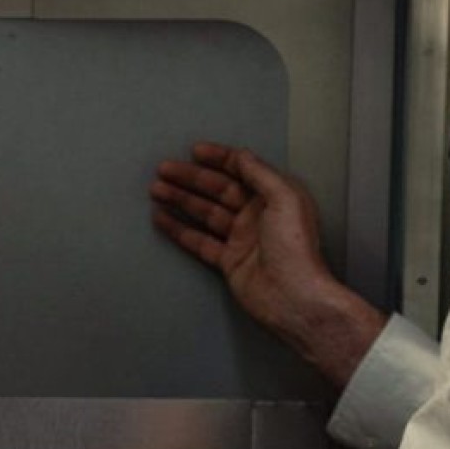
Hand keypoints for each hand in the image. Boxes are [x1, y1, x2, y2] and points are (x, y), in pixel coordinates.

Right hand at [150, 142, 382, 387]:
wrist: (293, 296)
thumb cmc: (294, 246)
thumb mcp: (285, 199)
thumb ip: (261, 174)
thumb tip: (241, 155)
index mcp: (272, 197)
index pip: (241, 171)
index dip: (219, 159)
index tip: (195, 151)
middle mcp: (256, 215)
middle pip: (217, 190)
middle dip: (190, 178)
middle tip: (163, 169)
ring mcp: (240, 239)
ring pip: (204, 213)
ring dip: (180, 199)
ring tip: (156, 189)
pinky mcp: (227, 261)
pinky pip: (198, 240)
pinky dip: (178, 229)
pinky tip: (161, 218)